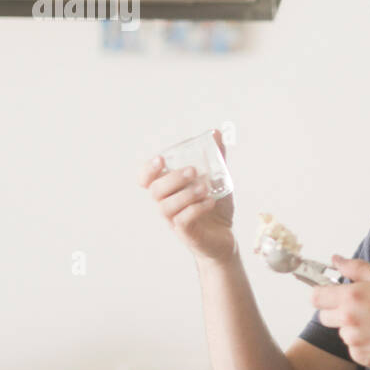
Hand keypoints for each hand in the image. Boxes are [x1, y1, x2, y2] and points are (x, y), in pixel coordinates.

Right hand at [137, 128, 235, 262]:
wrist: (224, 237)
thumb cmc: (213, 207)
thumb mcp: (217, 180)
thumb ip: (216, 158)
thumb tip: (217, 132)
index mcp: (168, 190)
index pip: (145, 179)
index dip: (147, 169)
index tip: (161, 159)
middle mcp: (166, 204)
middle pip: (155, 190)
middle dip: (173, 178)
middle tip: (193, 171)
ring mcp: (174, 220)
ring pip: (165, 207)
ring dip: (185, 194)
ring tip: (205, 188)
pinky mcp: (186, 233)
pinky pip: (182, 221)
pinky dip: (196, 209)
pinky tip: (210, 202)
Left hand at [311, 256, 369, 369]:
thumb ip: (355, 268)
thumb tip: (336, 260)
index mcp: (352, 297)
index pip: (315, 297)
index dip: (322, 295)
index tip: (332, 295)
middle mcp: (348, 320)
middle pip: (324, 317)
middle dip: (337, 311)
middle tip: (361, 308)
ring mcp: (353, 341)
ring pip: (341, 333)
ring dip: (352, 328)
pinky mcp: (360, 357)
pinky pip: (352, 348)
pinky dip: (362, 344)